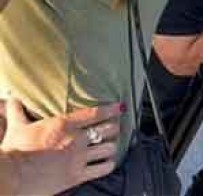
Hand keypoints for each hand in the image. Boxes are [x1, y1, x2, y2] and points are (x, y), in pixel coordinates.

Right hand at [0, 99, 123, 194]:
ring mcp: (79, 158)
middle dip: (113, 128)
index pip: (95, 113)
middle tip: (114, 128)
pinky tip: (108, 163)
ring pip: (109, 148)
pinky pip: (103, 169)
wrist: (12, 176)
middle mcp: (76, 139)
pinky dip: (108, 165)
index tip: (120, 107)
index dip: (111, 109)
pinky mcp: (78, 175)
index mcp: (64, 125)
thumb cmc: (15, 151)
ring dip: (111, 147)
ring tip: (111, 146)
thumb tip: (12, 98)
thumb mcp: (16, 127)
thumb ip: (17, 111)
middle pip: (108, 129)